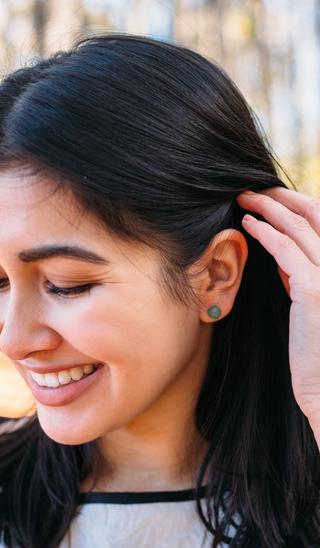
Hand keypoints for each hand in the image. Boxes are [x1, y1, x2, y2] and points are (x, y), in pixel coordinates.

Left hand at [236, 187, 319, 449]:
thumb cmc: (313, 350)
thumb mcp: (307, 305)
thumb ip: (299, 279)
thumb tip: (282, 259)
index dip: (296, 204)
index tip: (268, 199)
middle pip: (315, 213)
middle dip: (282, 197)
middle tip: (253, 189)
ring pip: (299, 226)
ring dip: (268, 207)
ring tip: (244, 198)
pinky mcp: (314, 290)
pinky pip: (285, 249)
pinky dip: (265, 232)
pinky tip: (247, 224)